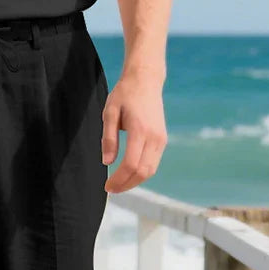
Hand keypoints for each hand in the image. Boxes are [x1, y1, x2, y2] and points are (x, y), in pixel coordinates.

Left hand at [102, 70, 167, 193]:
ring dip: (134, 182)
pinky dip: (141, 174)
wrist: (146, 80)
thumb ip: (108, 138)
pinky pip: (153, 164)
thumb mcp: (110, 112)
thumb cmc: (125, 95)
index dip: (118, 179)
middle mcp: (154, 137)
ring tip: (118, 185)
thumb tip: (107, 162)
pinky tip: (128, 175)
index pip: (131, 164)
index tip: (107, 186)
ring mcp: (161, 139)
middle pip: (142, 172)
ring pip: (150, 171)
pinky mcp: (162, 140)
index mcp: (140, 130)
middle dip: (126, 185)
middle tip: (111, 189)